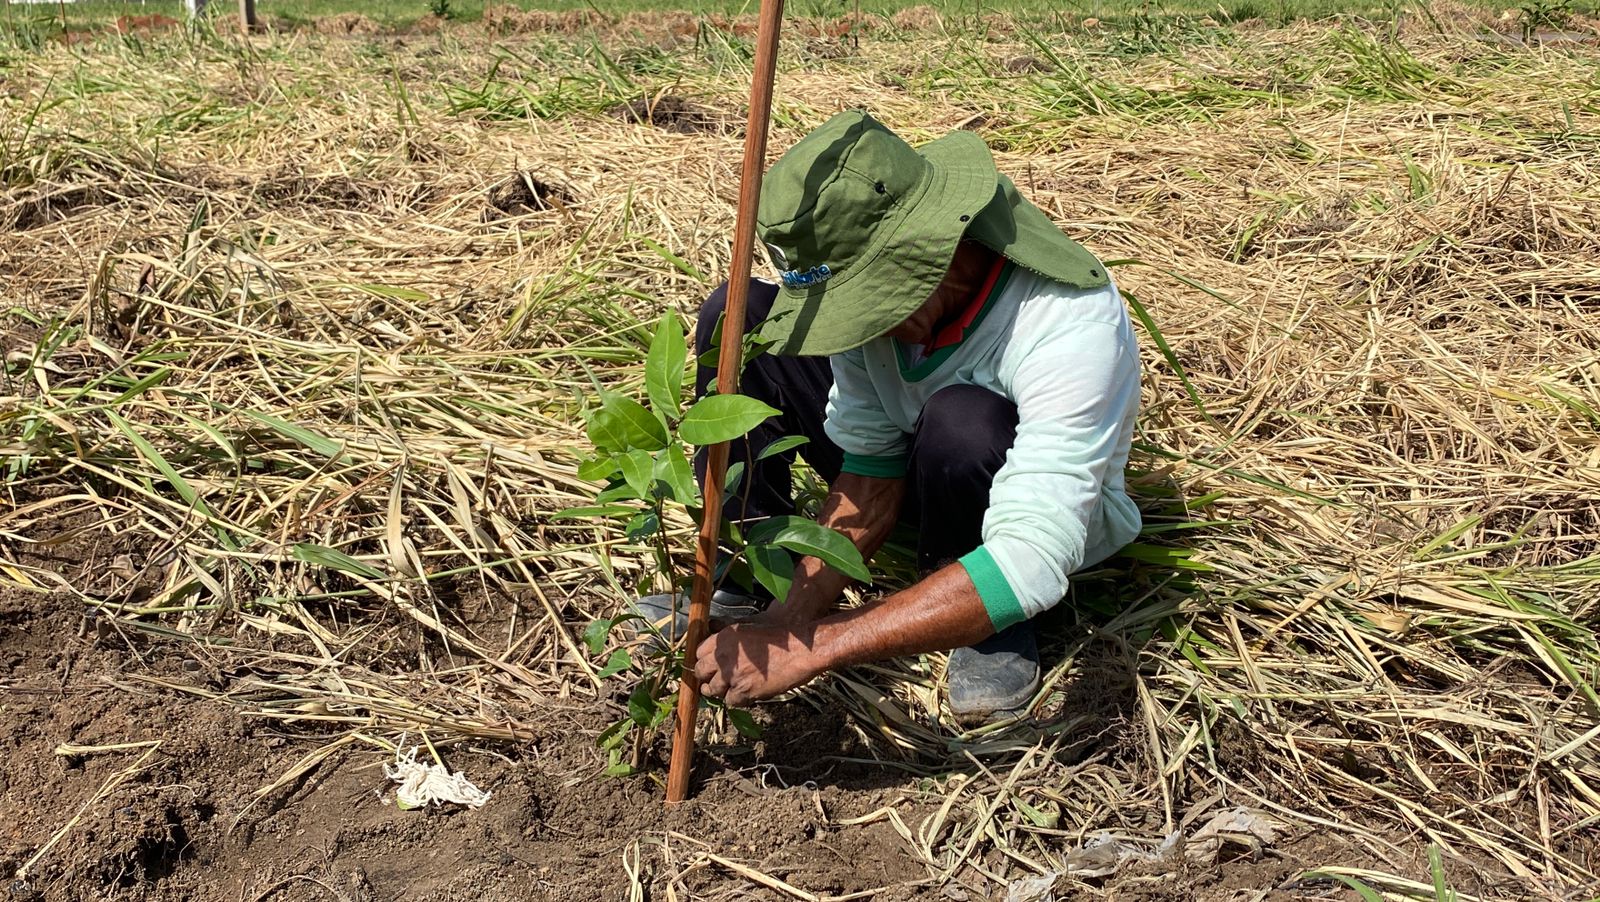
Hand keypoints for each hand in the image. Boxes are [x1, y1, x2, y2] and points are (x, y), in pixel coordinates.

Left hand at [693, 621, 822, 706]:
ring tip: (729, 689)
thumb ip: (725, 629)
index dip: (704, 661)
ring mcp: (732, 675)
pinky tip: (745, 693)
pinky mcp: (744, 691)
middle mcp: (723, 657)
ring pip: (713, 690)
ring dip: (719, 690)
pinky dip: (736, 699)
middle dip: (706, 677)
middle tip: (713, 681)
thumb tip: (711, 625)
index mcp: (722, 638)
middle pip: (701, 672)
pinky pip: (730, 701)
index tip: (709, 666)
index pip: (698, 653)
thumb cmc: (778, 634)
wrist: (799, 648)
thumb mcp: (747, 625)